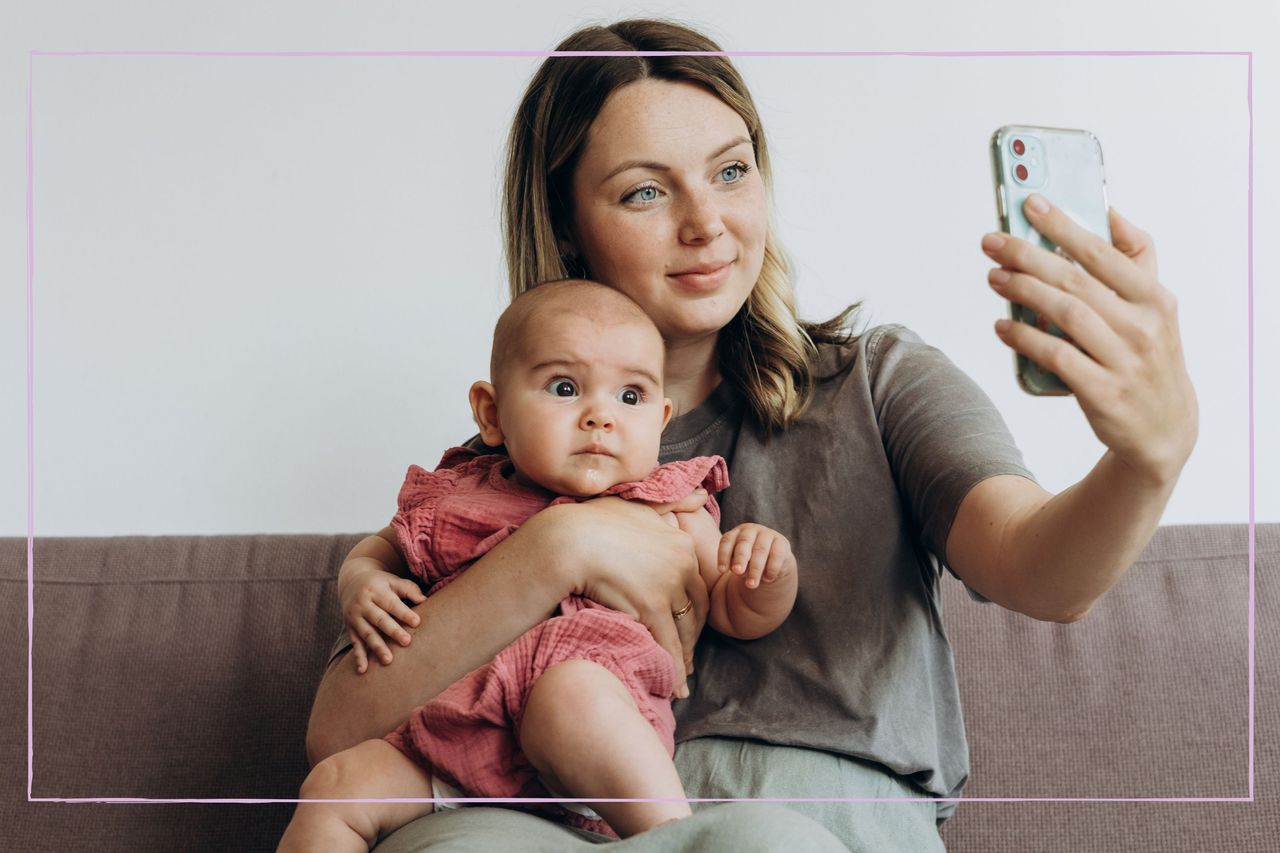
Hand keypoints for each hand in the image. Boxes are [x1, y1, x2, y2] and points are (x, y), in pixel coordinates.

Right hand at [337, 563, 426, 673]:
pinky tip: (363, 670)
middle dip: (393, 631)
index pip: (391, 604)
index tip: (417, 622)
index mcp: (376, 591)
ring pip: (367, 633)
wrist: (351, 581)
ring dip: (377, 647)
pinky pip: (355, 643)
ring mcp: (355, 617)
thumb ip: (408, 589)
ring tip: (388, 660)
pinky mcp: (350, 628)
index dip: (404, 613)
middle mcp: (363, 604)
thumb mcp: (392, 580)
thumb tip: (424, 599)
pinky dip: (358, 657)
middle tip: (407, 642)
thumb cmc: (380, 583)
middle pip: (379, 619)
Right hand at [551, 491, 708, 697]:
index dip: (693, 611)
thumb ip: (669, 506)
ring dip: (685, 658)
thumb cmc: (595, 523)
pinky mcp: (652, 608)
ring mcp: (669, 587)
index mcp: (682, 545)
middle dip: (693, 638)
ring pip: (684, 632)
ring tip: (682, 679)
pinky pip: (668, 645)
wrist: (571, 540)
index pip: (698, 587)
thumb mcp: (637, 507)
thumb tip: (700, 496)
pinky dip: (674, 669)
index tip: (688, 627)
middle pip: (696, 612)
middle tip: (689, 658)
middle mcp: (682, 566)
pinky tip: (674, 686)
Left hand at [718, 523, 796, 589]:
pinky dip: (771, 568)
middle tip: (737, 572)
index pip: (727, 541)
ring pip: (760, 549)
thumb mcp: (739, 564)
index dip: (724, 555)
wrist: (772, 563)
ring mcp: (768, 534)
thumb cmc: (749, 563)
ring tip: (751, 584)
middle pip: (744, 542)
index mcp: (737, 533)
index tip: (722, 570)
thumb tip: (736, 569)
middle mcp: (752, 530)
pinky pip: (777, 554)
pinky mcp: (782, 542)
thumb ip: (735, 565)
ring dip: (755, 568)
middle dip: (740, 558)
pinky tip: (767, 579)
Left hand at [982, 195, 1197, 485]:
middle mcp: (1143, 327)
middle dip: (1029, 256)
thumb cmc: (1149, 357)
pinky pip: (1056, 357)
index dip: (1064, 226)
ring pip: (1065, 314)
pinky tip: (1004, 326)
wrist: (1164, 428)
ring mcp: (1124, 361)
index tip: (1031, 205)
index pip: (1103, 253)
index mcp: (1155, 298)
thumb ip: (1136, 260)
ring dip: (1024, 292)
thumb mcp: (1157, 309)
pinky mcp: (1103, 392)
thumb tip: (1111, 215)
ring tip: (994, 277)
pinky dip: (1026, 339)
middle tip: (993, 243)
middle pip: (1076, 281)